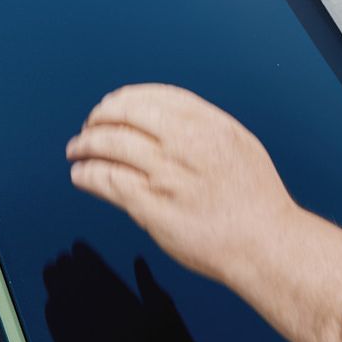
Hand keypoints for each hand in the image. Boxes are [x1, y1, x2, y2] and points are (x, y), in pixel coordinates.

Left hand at [67, 84, 295, 285]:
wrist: (265, 244)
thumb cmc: (256, 200)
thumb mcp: (240, 145)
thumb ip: (205, 127)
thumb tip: (167, 117)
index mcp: (209, 124)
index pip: (154, 96)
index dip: (125, 98)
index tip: (111, 105)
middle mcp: (186, 143)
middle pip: (125, 115)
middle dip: (99, 118)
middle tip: (89, 127)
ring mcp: (167, 175)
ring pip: (109, 145)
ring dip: (85, 145)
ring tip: (77, 150)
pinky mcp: (151, 207)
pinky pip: (107, 182)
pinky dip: (87, 174)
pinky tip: (81, 175)